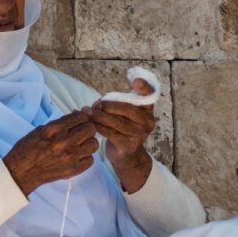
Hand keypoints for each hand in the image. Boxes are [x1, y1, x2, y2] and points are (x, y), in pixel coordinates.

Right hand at [4, 109, 98, 196]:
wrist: (22, 171)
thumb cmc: (29, 148)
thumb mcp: (41, 129)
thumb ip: (61, 123)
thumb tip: (78, 115)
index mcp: (55, 129)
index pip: (80, 117)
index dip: (81, 117)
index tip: (78, 121)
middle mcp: (65, 142)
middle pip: (90, 129)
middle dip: (86, 128)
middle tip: (80, 132)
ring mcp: (71, 157)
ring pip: (94, 144)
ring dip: (88, 143)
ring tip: (80, 145)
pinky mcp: (74, 169)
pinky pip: (91, 160)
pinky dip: (85, 157)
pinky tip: (77, 156)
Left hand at [89, 78, 154, 193]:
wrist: (127, 155)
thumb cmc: (123, 129)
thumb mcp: (125, 113)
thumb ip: (117, 103)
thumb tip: (98, 102)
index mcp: (147, 109)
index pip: (150, 95)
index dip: (144, 87)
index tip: (135, 81)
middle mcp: (147, 122)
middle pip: (127, 109)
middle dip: (108, 105)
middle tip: (95, 104)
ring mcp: (139, 135)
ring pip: (117, 122)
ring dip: (99, 116)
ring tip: (87, 112)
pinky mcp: (129, 146)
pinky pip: (111, 133)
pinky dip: (99, 127)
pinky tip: (91, 124)